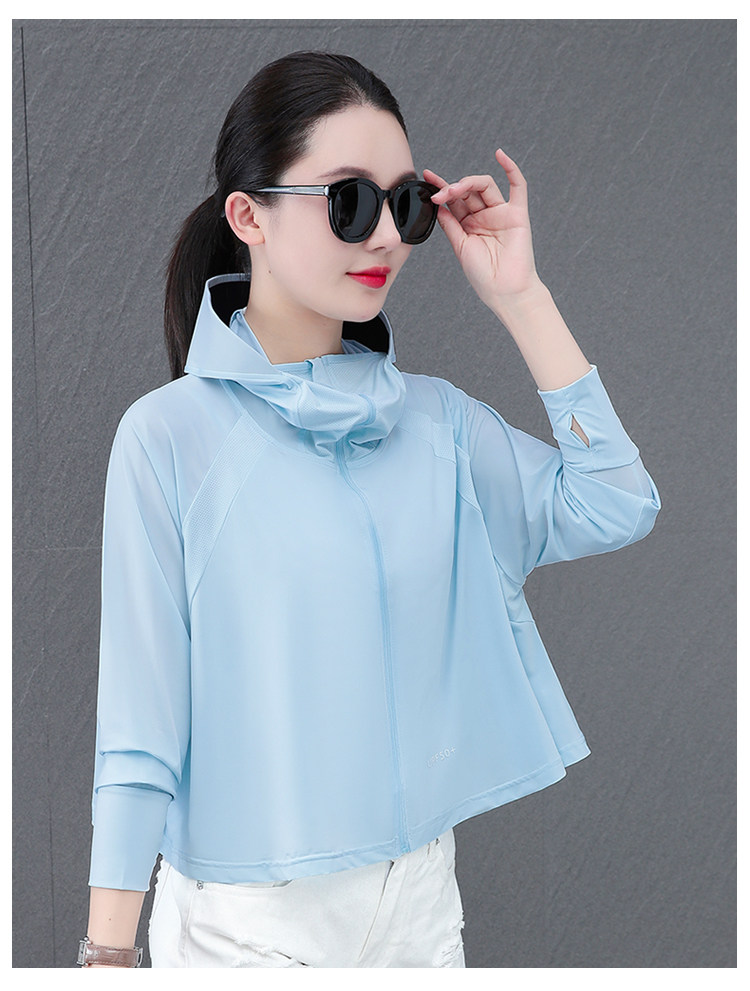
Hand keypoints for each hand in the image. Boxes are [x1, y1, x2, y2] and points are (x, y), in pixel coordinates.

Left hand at [425, 149, 541, 310]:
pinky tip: (500, 155)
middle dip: (451, 189)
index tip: (427, 177)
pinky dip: (511, 168)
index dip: (441, 187)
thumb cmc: (483, 275)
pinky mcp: (518, 214)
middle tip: (439, 194)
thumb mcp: (460, 247)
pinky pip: (518, 186)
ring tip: (454, 189)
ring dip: (467, 183)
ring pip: (485, 186)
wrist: (504, 291)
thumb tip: (438, 206)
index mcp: (469, 225)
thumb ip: (450, 225)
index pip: (454, 200)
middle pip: (467, 191)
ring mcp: (501, 213)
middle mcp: (484, 216)